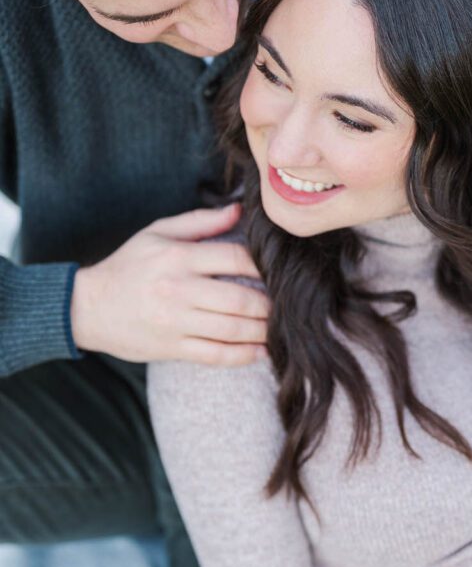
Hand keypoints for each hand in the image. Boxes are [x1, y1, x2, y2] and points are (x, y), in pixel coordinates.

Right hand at [71, 204, 269, 365]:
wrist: (88, 307)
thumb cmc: (128, 266)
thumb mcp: (157, 233)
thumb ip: (200, 222)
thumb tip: (239, 211)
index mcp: (178, 257)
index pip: (235, 258)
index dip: (264, 266)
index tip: (279, 271)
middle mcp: (178, 290)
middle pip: (240, 298)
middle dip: (271, 303)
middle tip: (289, 304)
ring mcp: (175, 322)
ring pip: (232, 329)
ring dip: (263, 330)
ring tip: (281, 327)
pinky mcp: (172, 348)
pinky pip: (216, 355)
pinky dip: (244, 355)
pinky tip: (262, 351)